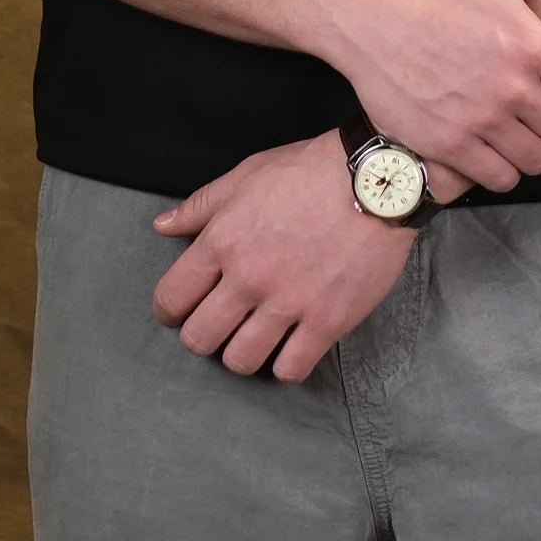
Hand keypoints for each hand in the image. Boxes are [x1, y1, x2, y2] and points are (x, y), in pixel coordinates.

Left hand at [148, 133, 417, 381]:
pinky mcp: (328, 321)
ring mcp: (288, 303)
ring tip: (255, 338)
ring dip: (242, 354)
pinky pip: (291, 369)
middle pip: (199, 338)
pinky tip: (291, 347)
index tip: (179, 313)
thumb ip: (201, 205)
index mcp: (222, 241)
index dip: (169, 311)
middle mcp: (249, 278)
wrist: (377, 179)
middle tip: (219, 327)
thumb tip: (163, 226)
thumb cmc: (310, 171)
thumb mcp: (247, 176)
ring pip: (240, 361)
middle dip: (202, 337)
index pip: (171, 298)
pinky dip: (285, 366)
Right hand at [327, 0, 540, 192]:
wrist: (367, 15)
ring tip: (526, 131)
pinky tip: (495, 147)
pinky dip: (503, 169)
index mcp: (532, 46)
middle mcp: (510, 89)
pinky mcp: (447, 145)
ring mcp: (478, 121)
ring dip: (538, 150)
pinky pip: (499, 179)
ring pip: (539, 161)